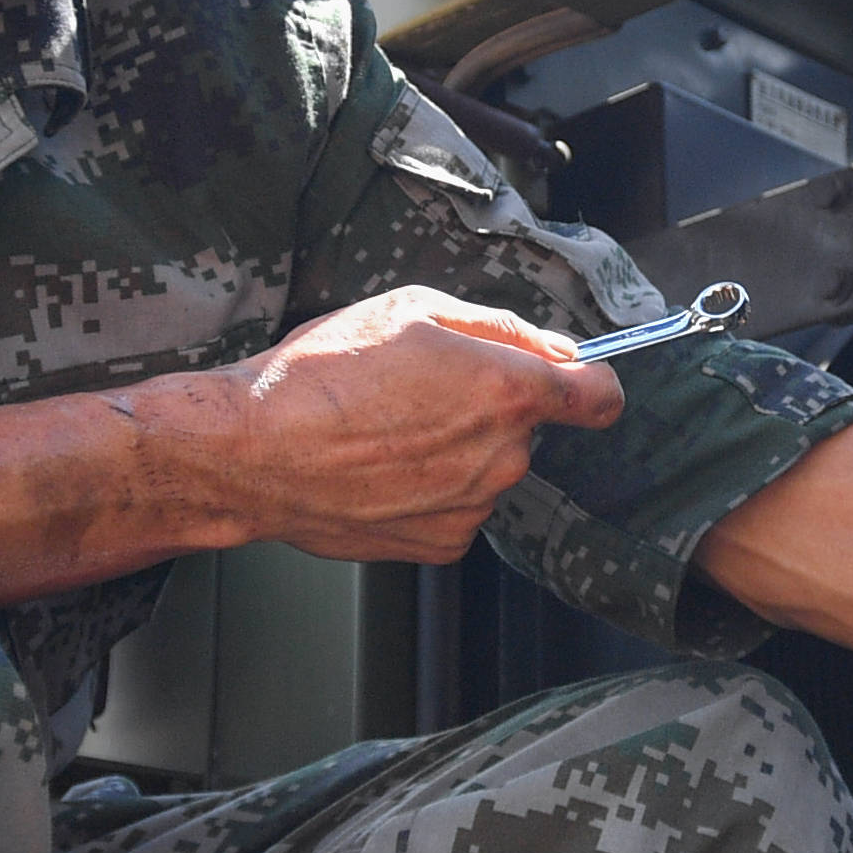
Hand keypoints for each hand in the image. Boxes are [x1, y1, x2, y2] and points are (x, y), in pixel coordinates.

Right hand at [150, 287, 625, 563]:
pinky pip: (458, 507)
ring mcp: (473, 506)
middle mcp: (502, 457)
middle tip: (422, 390)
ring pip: (488, 469)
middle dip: (490, 408)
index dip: (588, 383)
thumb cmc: (321, 375)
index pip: (599, 396)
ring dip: (457, 451)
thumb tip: (550, 348)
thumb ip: (498, 328)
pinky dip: (431, 491)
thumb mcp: (411, 308)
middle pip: (527, 428)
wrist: (253, 451)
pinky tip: (381, 470)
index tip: (573, 382)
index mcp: (507, 391)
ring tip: (386, 431)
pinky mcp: (441, 544)